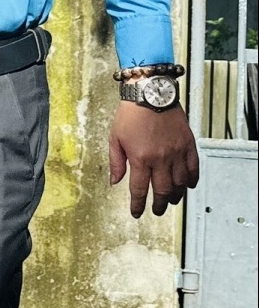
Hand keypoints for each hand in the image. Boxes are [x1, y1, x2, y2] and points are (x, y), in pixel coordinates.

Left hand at [109, 101, 199, 217]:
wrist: (150, 94)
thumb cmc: (130, 115)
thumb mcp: (115, 139)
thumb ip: (116, 163)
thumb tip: (115, 182)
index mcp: (140, 158)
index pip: (139, 189)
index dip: (138, 204)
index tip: (137, 212)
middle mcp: (160, 158)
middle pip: (162, 190)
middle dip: (158, 204)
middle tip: (156, 211)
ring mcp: (176, 152)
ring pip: (180, 182)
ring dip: (175, 195)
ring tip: (171, 201)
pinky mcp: (188, 144)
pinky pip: (193, 167)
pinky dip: (192, 179)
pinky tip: (188, 185)